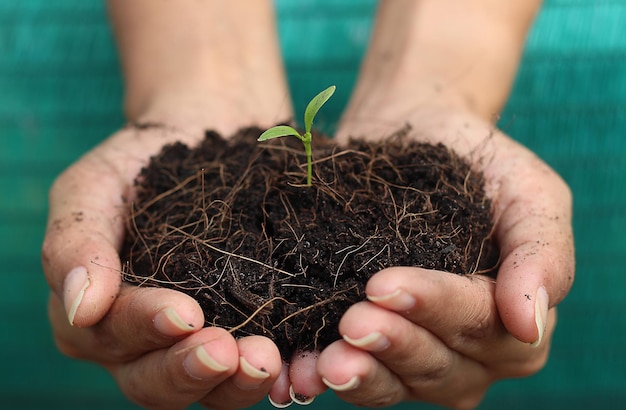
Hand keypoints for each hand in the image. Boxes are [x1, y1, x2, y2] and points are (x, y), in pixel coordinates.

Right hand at [42, 126, 286, 408]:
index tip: (183, 311)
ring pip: (207, 389)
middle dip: (189, 370)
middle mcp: (143, 342)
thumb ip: (75, 241)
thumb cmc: (140, 164)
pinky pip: (251, 370)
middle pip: (154, 382)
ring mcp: (195, 344)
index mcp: (97, 314)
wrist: (204, 142)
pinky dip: (272, 374)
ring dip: (235, 383)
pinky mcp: (243, 333)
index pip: (111, 336)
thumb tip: (79, 306)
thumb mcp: (94, 187)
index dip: (144, 328)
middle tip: (226, 350)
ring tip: (264, 359)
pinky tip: (293, 363)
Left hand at [309, 106, 573, 407]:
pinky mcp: (370, 343)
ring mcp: (416, 350)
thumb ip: (543, 255)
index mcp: (512, 318)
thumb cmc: (479, 163)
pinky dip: (326, 377)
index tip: (385, 285)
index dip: (437, 309)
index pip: (483, 328)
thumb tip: (531, 324)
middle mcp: (467, 349)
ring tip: (329, 360)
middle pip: (438, 366)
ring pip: (396, 382)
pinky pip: (356, 373)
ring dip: (364, 374)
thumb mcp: (529, 193)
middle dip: (396, 345)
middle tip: (353, 322)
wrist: (415, 132)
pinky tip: (301, 374)